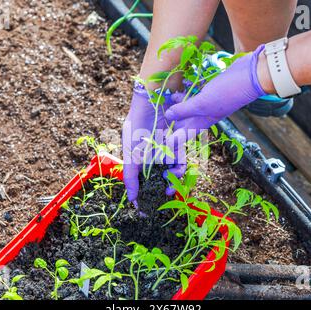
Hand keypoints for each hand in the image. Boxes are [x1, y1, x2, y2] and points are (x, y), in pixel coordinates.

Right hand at [122, 84, 185, 202]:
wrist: (155, 97)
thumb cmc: (138, 122)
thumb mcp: (131, 150)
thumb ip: (130, 173)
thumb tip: (131, 198)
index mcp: (136, 157)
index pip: (138, 181)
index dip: (141, 196)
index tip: (143, 211)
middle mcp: (150, 154)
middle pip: (157, 178)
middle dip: (162, 188)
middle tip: (167, 194)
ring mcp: (163, 149)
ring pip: (170, 170)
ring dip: (173, 176)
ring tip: (175, 178)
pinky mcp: (177, 142)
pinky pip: (180, 158)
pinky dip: (180, 163)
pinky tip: (179, 165)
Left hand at [165, 45, 266, 149]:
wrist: (250, 77)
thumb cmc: (227, 93)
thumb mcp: (202, 103)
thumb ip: (183, 110)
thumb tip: (168, 116)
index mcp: (200, 123)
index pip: (181, 137)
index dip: (169, 142)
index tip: (155, 143)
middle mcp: (202, 116)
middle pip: (180, 123)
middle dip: (169, 121)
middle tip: (154, 117)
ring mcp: (206, 104)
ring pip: (185, 108)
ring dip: (176, 104)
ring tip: (165, 98)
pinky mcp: (208, 92)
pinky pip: (192, 96)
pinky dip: (185, 92)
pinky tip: (180, 86)